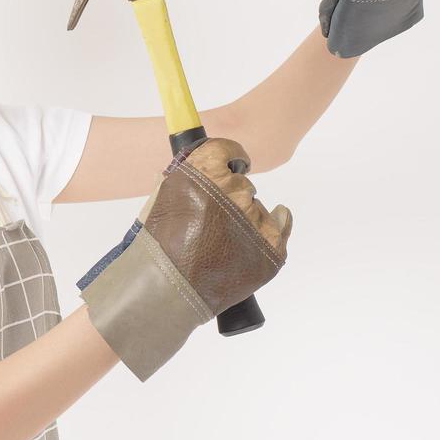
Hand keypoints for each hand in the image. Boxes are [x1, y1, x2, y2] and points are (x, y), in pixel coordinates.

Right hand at [76, 137, 292, 380]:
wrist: (164, 288)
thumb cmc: (157, 245)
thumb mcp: (164, 196)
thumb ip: (190, 177)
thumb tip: (213, 167)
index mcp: (205, 170)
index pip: (227, 150)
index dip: (230, 158)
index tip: (233, 165)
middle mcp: (234, 189)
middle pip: (241, 184)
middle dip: (229, 198)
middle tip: (212, 221)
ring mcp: (254, 219)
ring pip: (256, 209)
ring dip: (244, 220)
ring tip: (220, 244)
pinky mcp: (270, 247)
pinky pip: (281, 227)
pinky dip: (275, 228)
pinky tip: (258, 236)